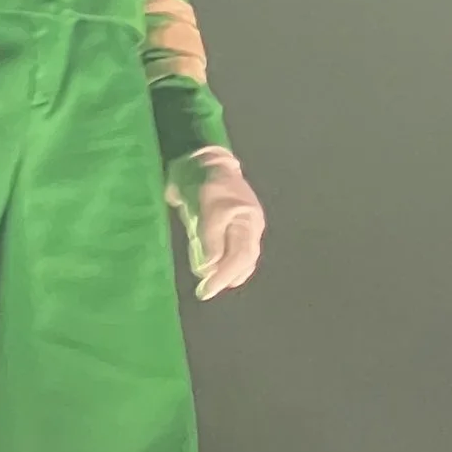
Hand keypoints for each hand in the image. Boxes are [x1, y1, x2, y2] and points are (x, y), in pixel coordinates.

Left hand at [167, 146, 263, 299]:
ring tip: (210, 285)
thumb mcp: (205, 208)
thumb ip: (210, 238)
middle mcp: (250, 225)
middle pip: (244, 260)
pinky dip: (228, 264)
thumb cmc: (202, 180)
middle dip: (225, 278)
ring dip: (228, 273)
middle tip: (205, 292)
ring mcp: (244, 225)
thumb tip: (211, 268)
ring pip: (242, 257)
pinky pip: (237, 250)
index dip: (223, 276)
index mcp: (247, 220)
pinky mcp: (235, 225)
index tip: (205, 289)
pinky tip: (217, 273)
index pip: (240, 256)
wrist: (202, 159)